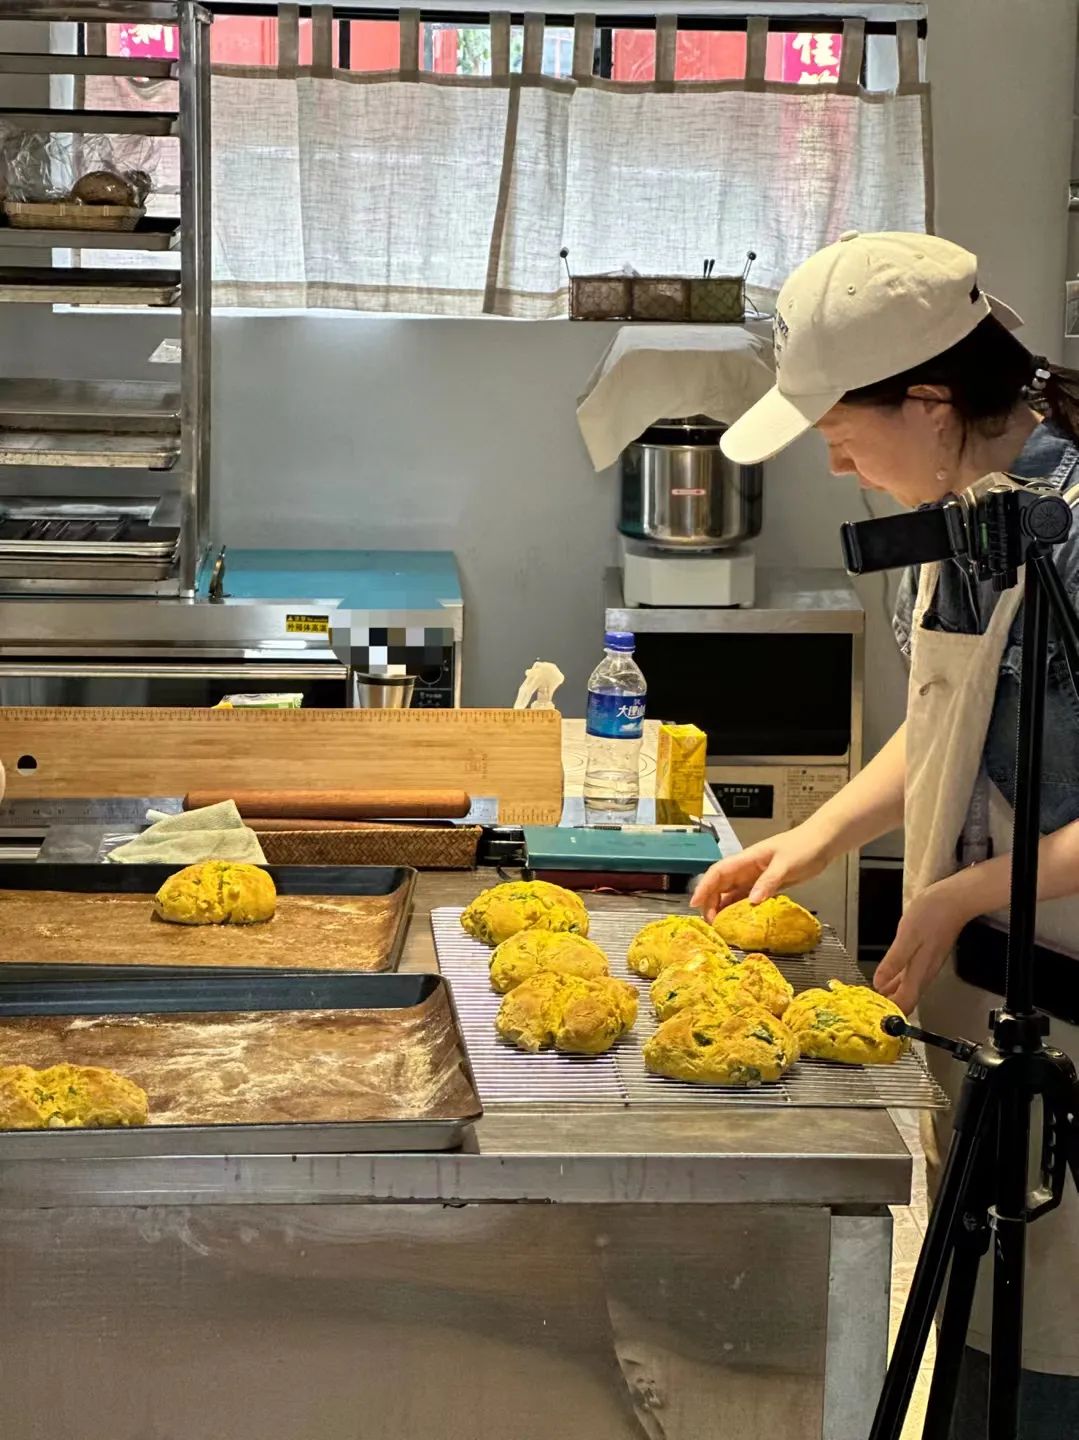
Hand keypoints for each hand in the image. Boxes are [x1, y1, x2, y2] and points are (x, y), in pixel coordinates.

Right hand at [691, 823, 833, 920]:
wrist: (822, 843)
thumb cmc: (804, 847)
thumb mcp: (786, 864)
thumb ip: (768, 882)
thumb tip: (751, 901)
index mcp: (747, 859)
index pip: (718, 872)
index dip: (704, 886)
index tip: (695, 903)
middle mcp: (746, 869)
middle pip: (719, 884)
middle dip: (710, 902)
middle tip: (710, 923)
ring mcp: (755, 878)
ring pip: (730, 893)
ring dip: (722, 908)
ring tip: (720, 926)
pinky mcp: (765, 886)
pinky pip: (745, 898)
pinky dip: (738, 910)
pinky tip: (736, 922)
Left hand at [873, 879, 971, 1014]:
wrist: (953, 901)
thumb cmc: (931, 916)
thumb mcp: (906, 938)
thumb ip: (893, 962)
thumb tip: (879, 983)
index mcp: (919, 973)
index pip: (905, 1003)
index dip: (890, 1012)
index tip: (872, 1014)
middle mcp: (924, 973)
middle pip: (906, 999)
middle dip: (888, 1005)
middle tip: (867, 1008)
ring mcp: (926, 965)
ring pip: (907, 988)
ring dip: (891, 994)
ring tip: (873, 997)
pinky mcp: (926, 956)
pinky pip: (909, 976)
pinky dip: (895, 981)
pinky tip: (886, 979)